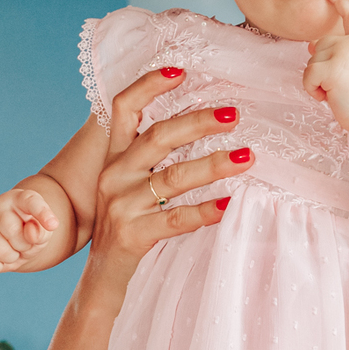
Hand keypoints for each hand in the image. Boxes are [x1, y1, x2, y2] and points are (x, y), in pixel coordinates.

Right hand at [0, 188, 58, 274]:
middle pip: (14, 233)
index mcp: (21, 198)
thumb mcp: (43, 233)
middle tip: (22, 242)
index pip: (31, 202)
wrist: (7, 237)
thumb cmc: (29, 232)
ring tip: (11, 248)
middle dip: (23, 246)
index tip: (53, 225)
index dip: (42, 213)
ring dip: (11, 258)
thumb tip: (31, 233)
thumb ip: (43, 232)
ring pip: (1, 251)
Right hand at [82, 69, 254, 307]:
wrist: (101, 279)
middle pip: (158, 137)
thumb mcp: (128, 188)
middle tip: (233, 114)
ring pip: (173, 178)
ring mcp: (122, 206)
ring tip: (247, 157)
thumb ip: (150, 161)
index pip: (124, 109)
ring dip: (213, 165)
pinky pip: (175, 219)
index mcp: (114, 159)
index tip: (181, 70)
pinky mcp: (133, 235)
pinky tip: (228, 204)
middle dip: (198, 122)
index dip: (149, 85)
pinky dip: (204, 211)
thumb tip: (195, 128)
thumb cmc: (126, 228)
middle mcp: (114, 176)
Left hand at [302, 0, 348, 137]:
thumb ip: (340, 54)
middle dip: (322, 66)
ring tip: (336, 92)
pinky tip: (327, 97)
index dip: (341, 3)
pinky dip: (312, 89)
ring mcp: (344, 54)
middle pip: (321, 44)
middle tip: (340, 86)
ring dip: (317, 80)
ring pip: (312, 61)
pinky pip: (308, 75)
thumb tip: (310, 45)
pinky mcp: (332, 69)